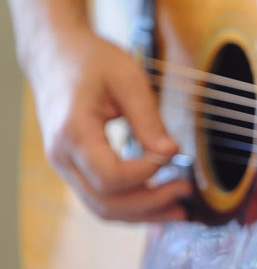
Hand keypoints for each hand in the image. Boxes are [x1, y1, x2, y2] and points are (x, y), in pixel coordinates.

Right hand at [29, 31, 191, 221]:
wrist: (56, 55)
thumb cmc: (93, 61)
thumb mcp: (128, 79)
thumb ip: (148, 118)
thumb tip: (171, 153)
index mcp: (73, 131)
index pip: (110, 176)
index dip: (146, 173)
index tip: (174, 155)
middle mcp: (62, 156)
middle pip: (105, 202)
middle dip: (150, 203)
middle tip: (186, 190)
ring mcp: (65, 166)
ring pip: (101, 208)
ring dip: (143, 214)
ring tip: (180, 210)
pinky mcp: (75, 168)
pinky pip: (101, 198)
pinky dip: (131, 206)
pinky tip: (160, 202)